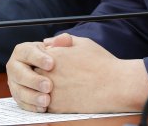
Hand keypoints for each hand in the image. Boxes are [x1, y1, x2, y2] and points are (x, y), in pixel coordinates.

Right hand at [6, 39, 57, 112]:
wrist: (47, 69)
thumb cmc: (53, 55)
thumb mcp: (57, 45)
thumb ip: (62, 40)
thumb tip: (62, 40)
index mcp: (22, 51)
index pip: (28, 53)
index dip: (39, 58)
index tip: (51, 64)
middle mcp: (14, 66)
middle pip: (20, 74)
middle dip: (34, 81)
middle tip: (49, 86)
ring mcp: (14, 82)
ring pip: (19, 91)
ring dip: (33, 97)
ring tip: (47, 100)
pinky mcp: (17, 96)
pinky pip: (22, 103)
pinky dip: (32, 107)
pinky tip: (43, 108)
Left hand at [24, 33, 147, 112]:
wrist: (115, 86)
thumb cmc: (102, 63)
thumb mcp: (83, 43)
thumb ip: (61, 40)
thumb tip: (47, 42)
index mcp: (53, 56)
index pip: (34, 56)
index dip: (42, 60)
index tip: (51, 62)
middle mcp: (48, 73)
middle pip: (32, 73)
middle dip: (39, 74)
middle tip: (54, 75)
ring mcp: (51, 91)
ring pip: (35, 90)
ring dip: (41, 88)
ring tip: (59, 86)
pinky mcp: (56, 107)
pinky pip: (42, 104)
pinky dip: (48, 100)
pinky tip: (63, 96)